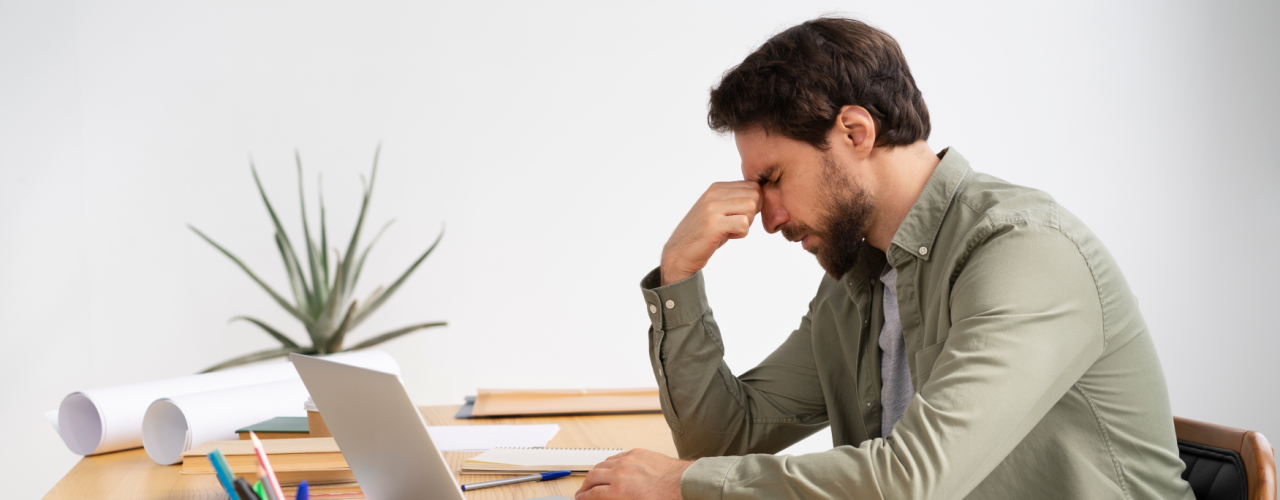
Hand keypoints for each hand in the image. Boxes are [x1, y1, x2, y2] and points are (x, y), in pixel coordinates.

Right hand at [575, 449, 691, 499]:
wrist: (684, 483)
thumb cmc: (665, 498)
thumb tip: (608, 499)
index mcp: (619, 490)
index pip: (593, 494)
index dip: (584, 498)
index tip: (581, 499)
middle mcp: (620, 473)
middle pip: (593, 477)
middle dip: (585, 485)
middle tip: (583, 491)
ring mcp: (628, 460)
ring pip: (603, 464)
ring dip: (595, 473)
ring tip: (593, 479)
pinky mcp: (637, 453)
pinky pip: (616, 456)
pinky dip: (609, 463)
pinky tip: (610, 467)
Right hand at [660, 181, 761, 284]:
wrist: (679, 253)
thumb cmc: (703, 234)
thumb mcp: (718, 210)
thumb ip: (735, 200)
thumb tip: (761, 196)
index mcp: (716, 188)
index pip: (752, 186)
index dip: (755, 204)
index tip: (740, 216)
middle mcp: (713, 194)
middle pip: (755, 195)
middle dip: (753, 213)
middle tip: (737, 225)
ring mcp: (712, 208)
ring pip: (751, 207)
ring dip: (747, 223)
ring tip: (731, 230)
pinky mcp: (714, 224)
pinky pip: (744, 224)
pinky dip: (742, 233)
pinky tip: (728, 236)